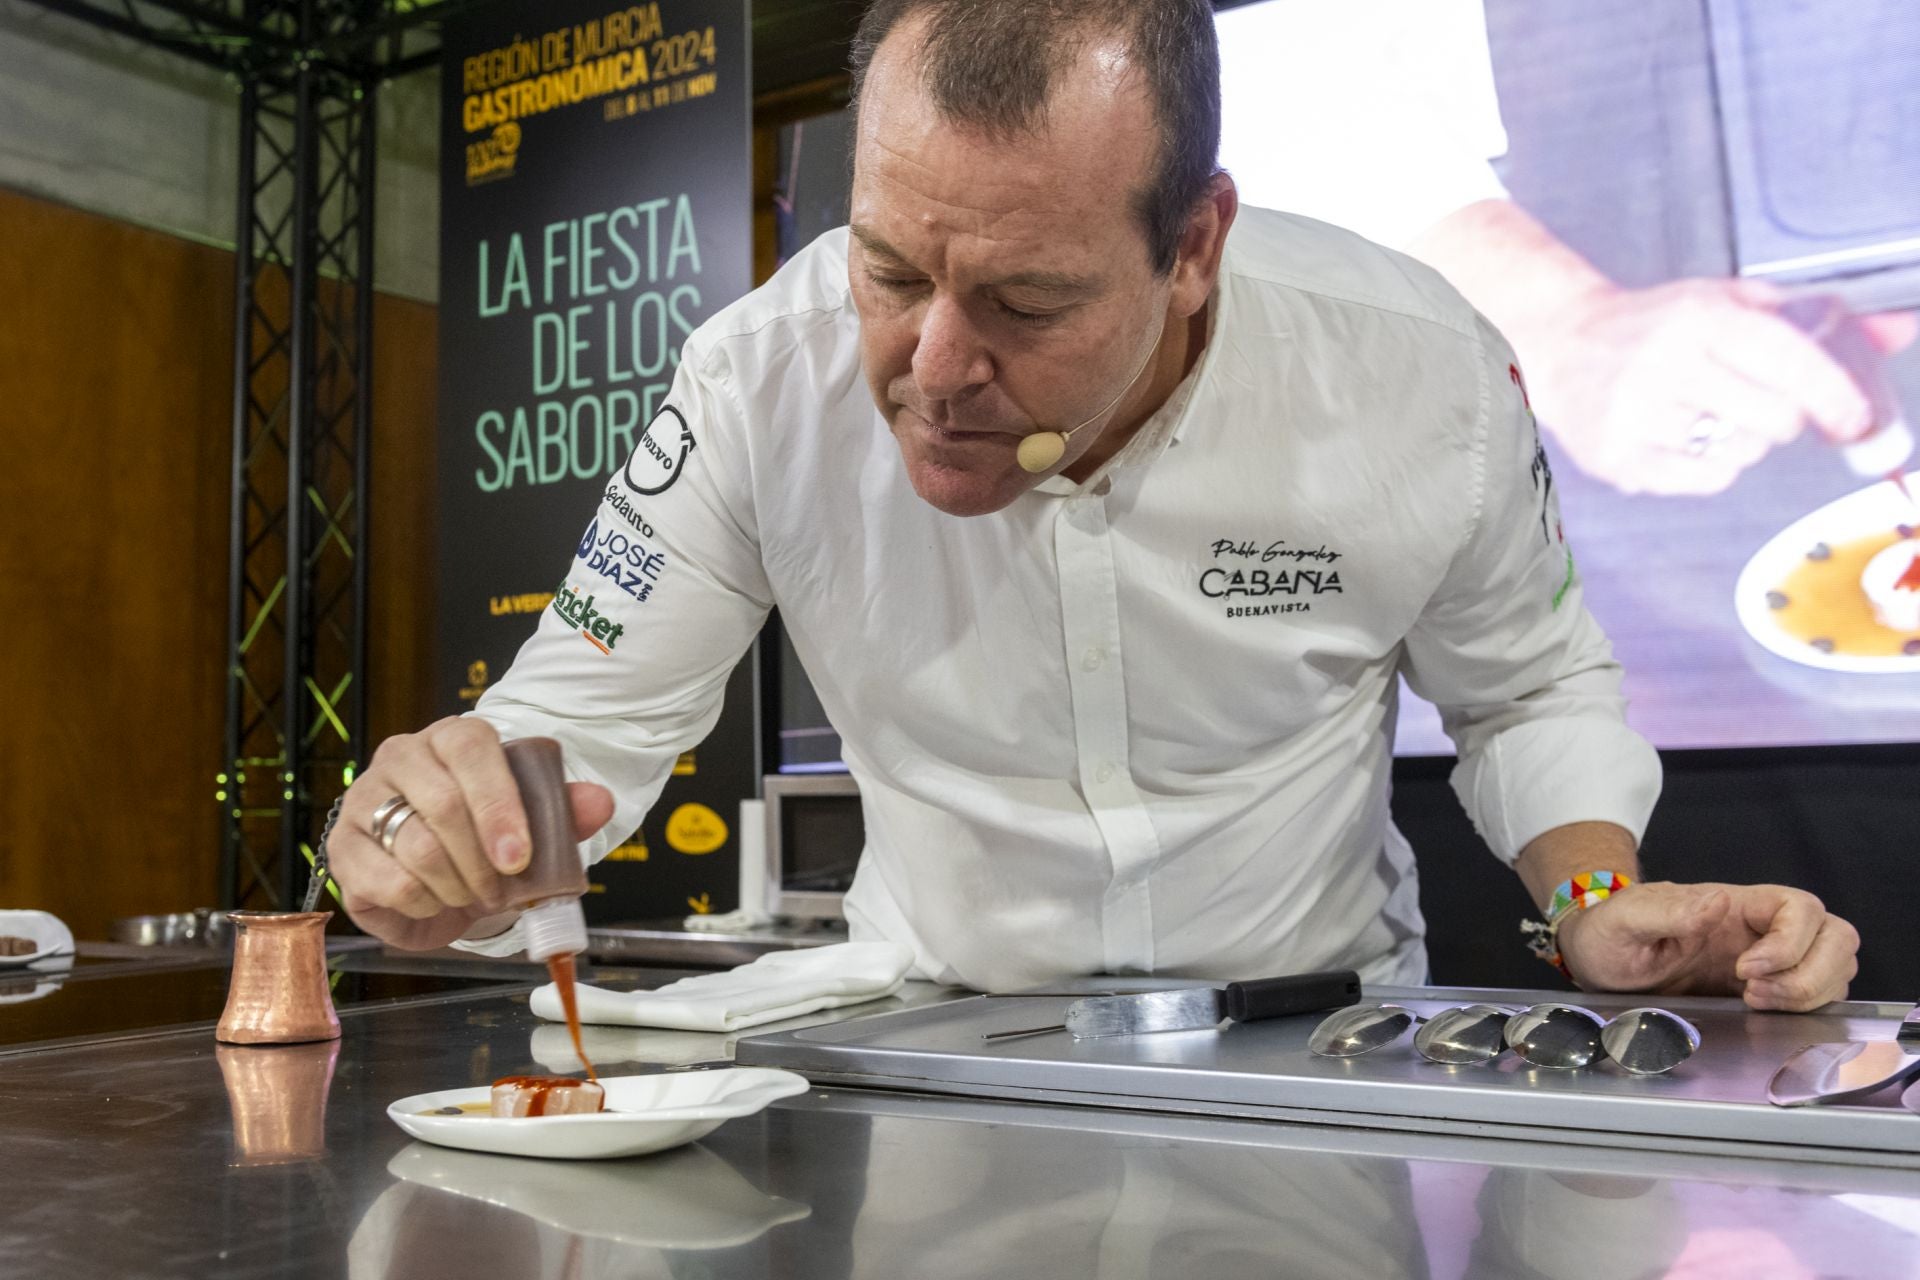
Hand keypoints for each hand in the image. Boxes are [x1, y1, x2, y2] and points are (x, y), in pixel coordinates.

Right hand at [331, 717, 614, 949]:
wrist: (444, 875)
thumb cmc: (487, 838)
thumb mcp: (533, 823)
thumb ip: (566, 810)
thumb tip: (600, 802)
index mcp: (451, 738)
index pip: (471, 749)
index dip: (498, 804)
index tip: (520, 857)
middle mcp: (400, 758)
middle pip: (443, 804)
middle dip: (482, 860)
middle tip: (503, 888)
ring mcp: (363, 801)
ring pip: (417, 848)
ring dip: (457, 886)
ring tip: (474, 894)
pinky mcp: (343, 849)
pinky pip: (388, 884)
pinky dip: (424, 904)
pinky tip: (436, 900)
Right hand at [1526, 279, 1916, 494]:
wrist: (1561, 344)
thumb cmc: (1657, 324)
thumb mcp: (1731, 302)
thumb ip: (1816, 315)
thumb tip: (1899, 331)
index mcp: (1700, 317)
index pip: (1789, 361)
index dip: (1835, 397)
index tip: (1855, 419)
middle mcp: (1665, 364)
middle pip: (1775, 420)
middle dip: (1783, 419)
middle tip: (1757, 405)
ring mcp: (1637, 415)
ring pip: (1742, 453)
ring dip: (1742, 442)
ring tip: (1707, 416)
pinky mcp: (1618, 458)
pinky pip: (1706, 480)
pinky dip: (1711, 467)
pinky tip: (1683, 439)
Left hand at [1554, 880, 1858, 1011]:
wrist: (1598, 959)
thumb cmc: (1610, 932)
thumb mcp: (1625, 919)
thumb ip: (1668, 911)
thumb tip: (1717, 904)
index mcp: (1734, 904)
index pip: (1799, 908)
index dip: (1789, 941)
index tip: (1744, 970)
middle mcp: (1759, 929)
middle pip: (1834, 936)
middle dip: (1811, 972)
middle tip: (1756, 994)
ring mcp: (1767, 959)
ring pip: (1834, 966)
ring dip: (1810, 992)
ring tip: (1755, 1003)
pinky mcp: (1765, 988)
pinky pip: (1815, 994)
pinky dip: (1806, 1007)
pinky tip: (1761, 1013)